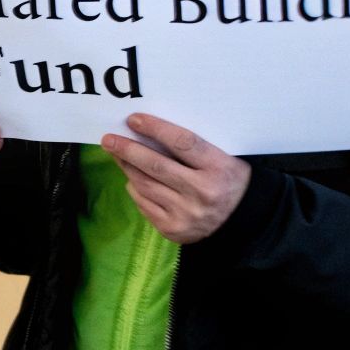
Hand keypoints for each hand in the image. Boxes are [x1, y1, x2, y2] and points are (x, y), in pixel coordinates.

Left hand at [102, 113, 250, 243]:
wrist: (241, 222)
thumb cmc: (228, 180)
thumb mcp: (225, 157)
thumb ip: (195, 145)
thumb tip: (151, 129)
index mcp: (219, 169)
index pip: (182, 143)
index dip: (156, 129)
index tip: (134, 120)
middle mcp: (202, 192)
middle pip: (156, 165)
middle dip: (128, 150)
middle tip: (108, 139)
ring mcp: (186, 214)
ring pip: (145, 185)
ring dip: (127, 167)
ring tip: (116, 154)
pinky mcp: (173, 229)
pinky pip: (144, 204)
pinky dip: (135, 188)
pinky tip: (133, 177)